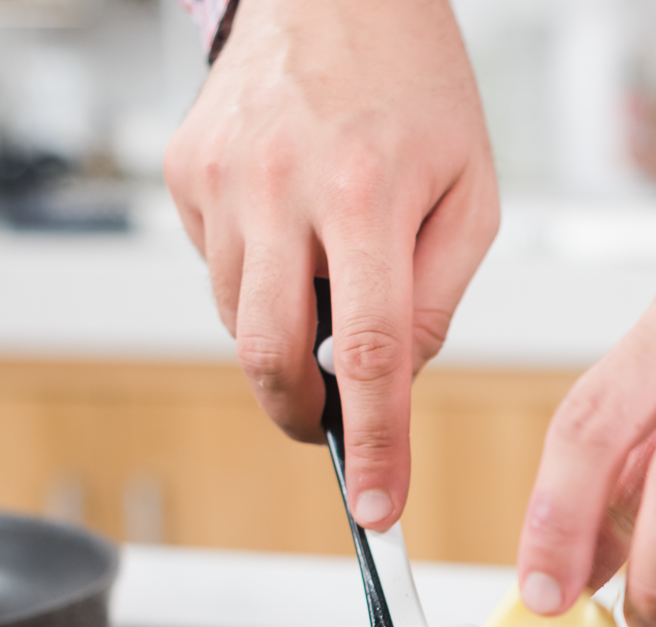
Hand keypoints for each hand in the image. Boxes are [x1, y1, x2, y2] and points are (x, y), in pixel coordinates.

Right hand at [163, 0, 495, 528]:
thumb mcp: (472, 193)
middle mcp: (280, 187)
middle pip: (270, 356)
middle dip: (303, 415)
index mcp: (366, 193)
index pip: (369, 353)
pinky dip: (256, 281)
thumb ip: (438, 299)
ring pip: (237, 320)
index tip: (380, 509)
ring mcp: (219, 180)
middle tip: (334, 426)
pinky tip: (291, 231)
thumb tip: (392, 382)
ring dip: (284, 337)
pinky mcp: (183, 174)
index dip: (376, 442)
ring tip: (329, 276)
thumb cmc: (417, 89)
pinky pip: (216, 271)